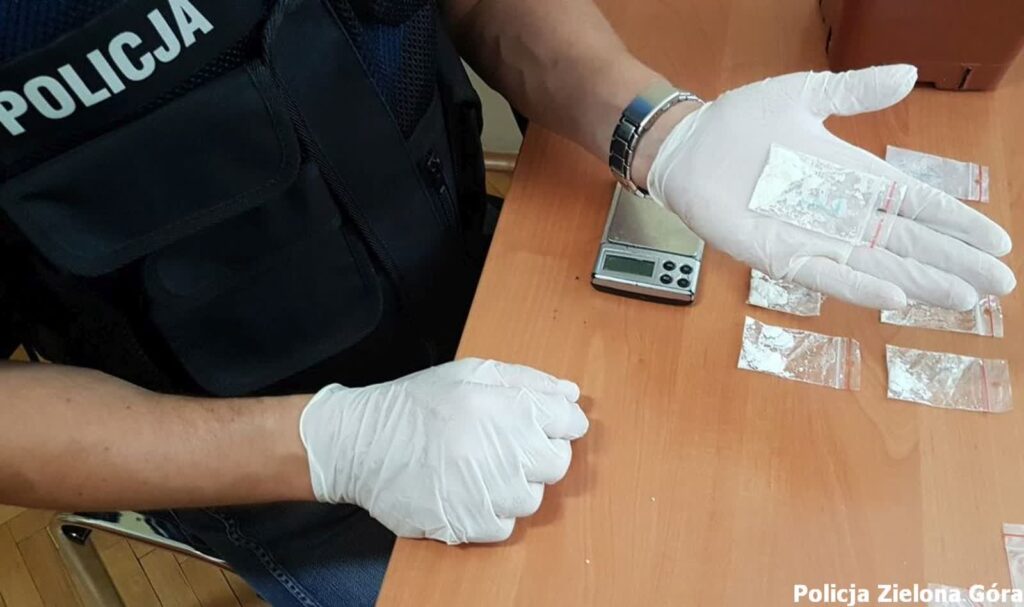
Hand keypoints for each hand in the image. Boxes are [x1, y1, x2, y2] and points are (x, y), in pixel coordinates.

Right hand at [298, 358, 588, 543]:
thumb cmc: (417, 404)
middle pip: (556, 462)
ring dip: (515, 484)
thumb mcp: (470, 373)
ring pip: (532, 497)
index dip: (559, 421)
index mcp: (503, 405)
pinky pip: (505, 526)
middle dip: (540, 453)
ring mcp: (485, 491)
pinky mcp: (467, 524)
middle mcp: (499, 449)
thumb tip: (572, 396)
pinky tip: (468, 490)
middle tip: (509, 445)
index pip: (569, 421)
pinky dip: (492, 512)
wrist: (360, 445)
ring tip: (481, 467)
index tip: (543, 424)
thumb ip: (527, 381)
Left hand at [647, 65, 1014, 309]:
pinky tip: (893, 296)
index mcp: (852, 175)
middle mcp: (838, 212)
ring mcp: (810, 235)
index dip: (956, 224)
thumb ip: (854, 91)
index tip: (997, 242)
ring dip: (919, 282)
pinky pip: (822, 274)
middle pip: (908, 243)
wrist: (686, 144)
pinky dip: (857, 286)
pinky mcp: (776, 254)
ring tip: (962, 297)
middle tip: (998, 285)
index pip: (916, 204)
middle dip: (953, 263)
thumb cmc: (738, 122)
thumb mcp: (803, 96)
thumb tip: (907, 74)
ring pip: (877, 265)